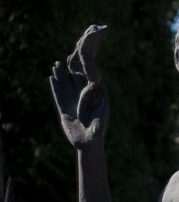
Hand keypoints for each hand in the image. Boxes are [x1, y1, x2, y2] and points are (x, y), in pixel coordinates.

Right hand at [49, 25, 108, 148]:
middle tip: (63, 60)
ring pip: (64, 87)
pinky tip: (51, 78)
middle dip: (69, 72)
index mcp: (93, 99)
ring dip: (60, 77)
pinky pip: (58, 96)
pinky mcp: (64, 111)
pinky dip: (55, 87)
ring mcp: (72, 105)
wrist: (88, 142)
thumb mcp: (103, 109)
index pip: (87, 82)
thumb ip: (102, 96)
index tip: (80, 62)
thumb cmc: (99, 127)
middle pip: (74, 82)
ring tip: (55, 66)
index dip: (83, 72)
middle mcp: (82, 100)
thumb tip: (99, 82)